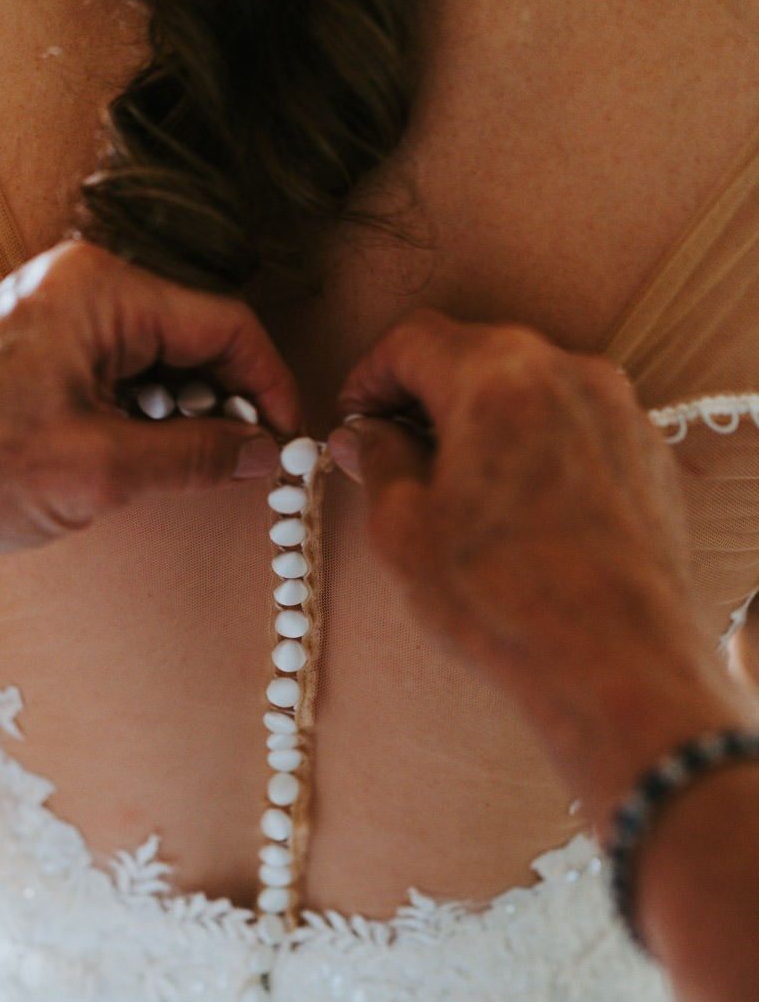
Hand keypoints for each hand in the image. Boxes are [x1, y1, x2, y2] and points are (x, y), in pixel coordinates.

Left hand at [0, 240, 300, 623]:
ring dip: (178, 417)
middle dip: (223, 404)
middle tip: (237, 468)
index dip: (269, 384)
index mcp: (102, 289)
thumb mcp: (101, 469)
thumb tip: (264, 456)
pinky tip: (126, 463)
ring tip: (167, 472)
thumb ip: (197, 456)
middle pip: (193, 338)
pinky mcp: (37, 351)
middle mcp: (81, 287)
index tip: (286, 441)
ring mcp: (55, 316)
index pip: (225, 322)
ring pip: (155, 361)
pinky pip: (115, 374)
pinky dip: (138, 418)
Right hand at [325, 309, 751, 822]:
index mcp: (496, 380)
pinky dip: (533, 441)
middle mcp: (566, 375)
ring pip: (528, 385)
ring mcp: (617, 410)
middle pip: (475, 352)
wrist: (615, 662)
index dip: (371, 373)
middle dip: (426, 392)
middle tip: (392, 446)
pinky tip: (514, 503)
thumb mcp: (406, 532)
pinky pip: (574, 422)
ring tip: (454, 482)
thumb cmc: (508, 602)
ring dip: (482, 417)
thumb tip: (364, 437)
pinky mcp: (645, 451)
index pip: (415, 338)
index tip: (356, 412)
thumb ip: (379, 463)